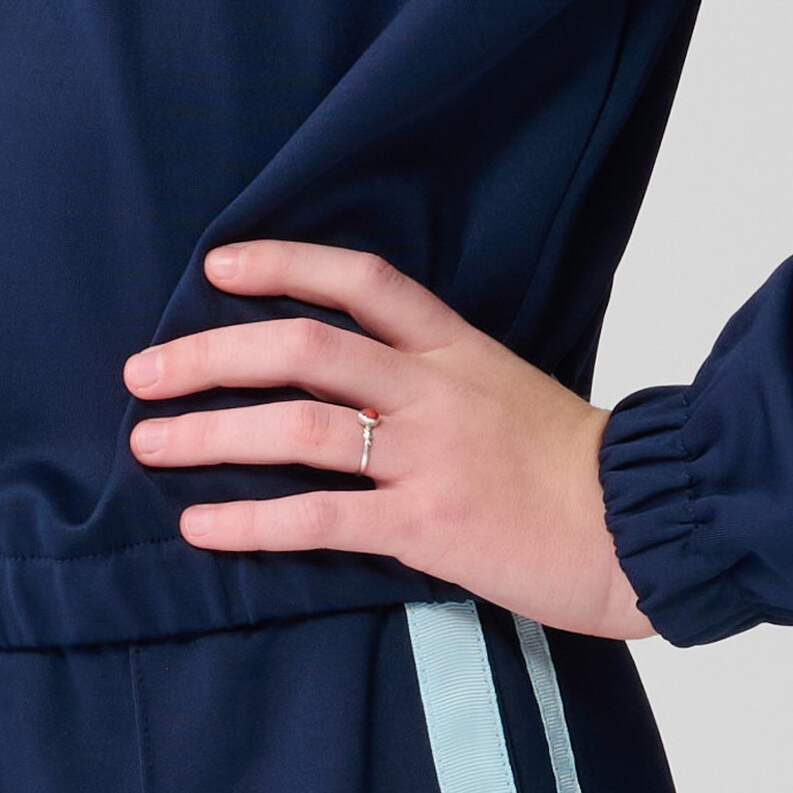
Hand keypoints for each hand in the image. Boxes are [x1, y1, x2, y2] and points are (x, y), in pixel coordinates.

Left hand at [125, 239, 653, 640]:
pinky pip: (322, 519)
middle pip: (303, 348)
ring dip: (210, 433)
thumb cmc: (580, 469)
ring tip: (150, 445)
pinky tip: (202, 526)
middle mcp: (435, 390)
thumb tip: (360, 384)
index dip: (283, 263)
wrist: (648, 528)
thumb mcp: (509, 392)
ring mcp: (430, 456)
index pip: (361, 280)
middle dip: (211, 355)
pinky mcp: (429, 529)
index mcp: (457, 348)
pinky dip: (252, 520)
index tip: (217, 266)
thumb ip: (438, 381)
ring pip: (299, 427)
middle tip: (145, 372)